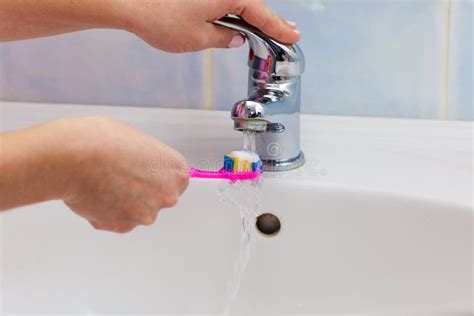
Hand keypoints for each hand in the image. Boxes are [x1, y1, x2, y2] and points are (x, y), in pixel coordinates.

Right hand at [55, 117, 188, 232]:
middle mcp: (167, 196)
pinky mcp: (123, 227)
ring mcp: (146, 214)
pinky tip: (95, 193)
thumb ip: (150, 161)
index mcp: (176, 171)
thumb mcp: (137, 141)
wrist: (73, 157)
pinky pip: (117, 220)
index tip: (144, 173)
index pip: (175, 181)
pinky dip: (107, 211)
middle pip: (158, 197)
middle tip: (119, 176)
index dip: (156, 176)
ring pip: (137, 211)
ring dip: (123, 202)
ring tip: (103, 182)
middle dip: (142, 191)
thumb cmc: (102, 141)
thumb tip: (145, 169)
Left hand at [123, 0, 299, 51]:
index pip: (262, 15)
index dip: (279, 29)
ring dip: (249, 17)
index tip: (294, 36)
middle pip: (253, 5)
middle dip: (268, 22)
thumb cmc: (161, 18)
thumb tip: (235, 37)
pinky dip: (231, 11)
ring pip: (238, 2)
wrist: (128, 2)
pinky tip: (235, 21)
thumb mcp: (199, 37)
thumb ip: (224, 37)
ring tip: (266, 30)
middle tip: (287, 33)